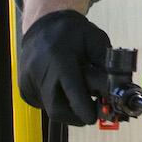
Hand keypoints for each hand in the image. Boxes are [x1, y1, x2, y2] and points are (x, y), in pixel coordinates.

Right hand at [18, 9, 112, 126]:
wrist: (42, 24)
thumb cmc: (72, 32)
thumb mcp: (95, 40)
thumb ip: (105, 62)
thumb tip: (118, 86)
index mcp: (59, 59)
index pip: (71, 91)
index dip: (83, 108)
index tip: (94, 117)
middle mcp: (39, 72)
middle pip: (57, 109)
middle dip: (76, 116)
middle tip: (91, 113)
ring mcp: (28, 81)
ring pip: (50, 108)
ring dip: (67, 108)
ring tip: (78, 94)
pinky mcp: (24, 87)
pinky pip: (42, 103)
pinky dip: (56, 102)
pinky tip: (63, 88)